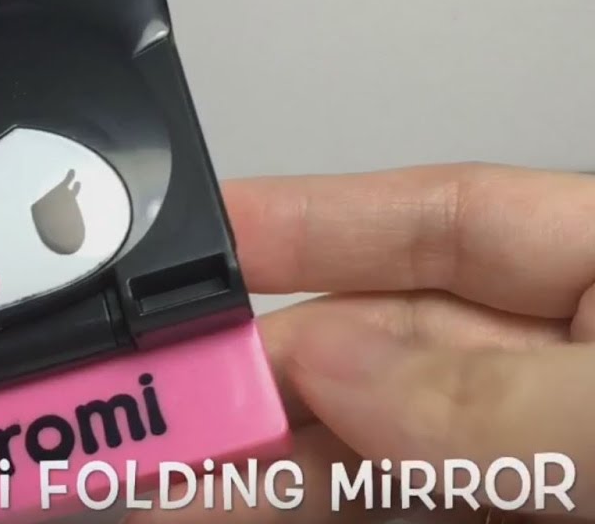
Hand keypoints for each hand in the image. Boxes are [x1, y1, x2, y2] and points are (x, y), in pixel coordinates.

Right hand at [127, 165, 594, 523]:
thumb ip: (492, 395)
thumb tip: (334, 366)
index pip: (441, 221)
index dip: (304, 222)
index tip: (191, 241)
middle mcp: (571, 365)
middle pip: (379, 348)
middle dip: (258, 380)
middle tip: (160, 415)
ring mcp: (551, 464)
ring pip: (374, 447)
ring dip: (264, 470)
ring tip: (168, 499)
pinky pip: (402, 518)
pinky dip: (313, 520)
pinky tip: (250, 517)